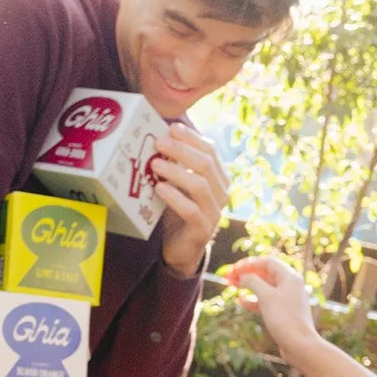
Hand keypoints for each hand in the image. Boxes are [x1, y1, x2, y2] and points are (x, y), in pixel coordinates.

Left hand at [154, 125, 227, 276]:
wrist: (181, 249)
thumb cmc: (178, 211)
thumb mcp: (178, 184)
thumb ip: (176, 164)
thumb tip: (160, 137)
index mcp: (218, 178)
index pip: (210, 151)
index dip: (192, 138)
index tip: (172, 127)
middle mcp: (221, 194)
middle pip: (206, 165)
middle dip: (182, 150)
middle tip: (158, 142)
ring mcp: (214, 213)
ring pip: (200, 185)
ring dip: (176, 171)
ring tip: (155, 164)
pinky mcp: (203, 230)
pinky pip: (191, 210)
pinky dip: (175, 197)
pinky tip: (160, 189)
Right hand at [227, 256, 318, 360]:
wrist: (299, 345)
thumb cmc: (285, 319)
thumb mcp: (266, 296)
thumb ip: (253, 282)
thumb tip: (243, 276)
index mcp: (290, 277)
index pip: (267, 262)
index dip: (248, 263)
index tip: (233, 269)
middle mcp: (290, 285)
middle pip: (265, 273)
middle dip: (246, 274)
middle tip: (228, 276)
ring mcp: (287, 299)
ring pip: (264, 287)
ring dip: (247, 286)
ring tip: (231, 285)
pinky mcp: (283, 312)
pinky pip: (266, 301)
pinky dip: (253, 300)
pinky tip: (241, 302)